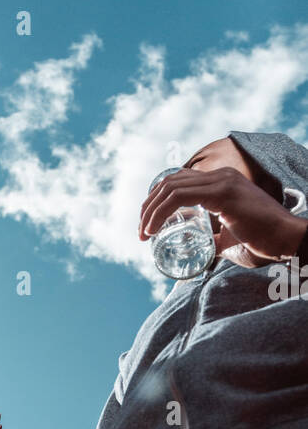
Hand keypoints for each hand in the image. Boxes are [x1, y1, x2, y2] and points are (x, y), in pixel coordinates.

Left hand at [139, 166, 305, 262]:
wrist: (287, 240)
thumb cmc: (263, 243)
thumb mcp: (229, 240)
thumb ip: (214, 241)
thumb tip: (201, 253)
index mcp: (222, 182)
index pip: (178, 181)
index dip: (156, 200)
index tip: (147, 224)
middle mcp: (221, 175)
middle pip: (169, 181)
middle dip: (148, 206)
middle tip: (141, 231)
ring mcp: (222, 181)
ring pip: (170, 187)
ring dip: (150, 210)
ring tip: (144, 232)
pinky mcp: (223, 193)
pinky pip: (180, 196)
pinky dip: (161, 212)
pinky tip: (154, 229)